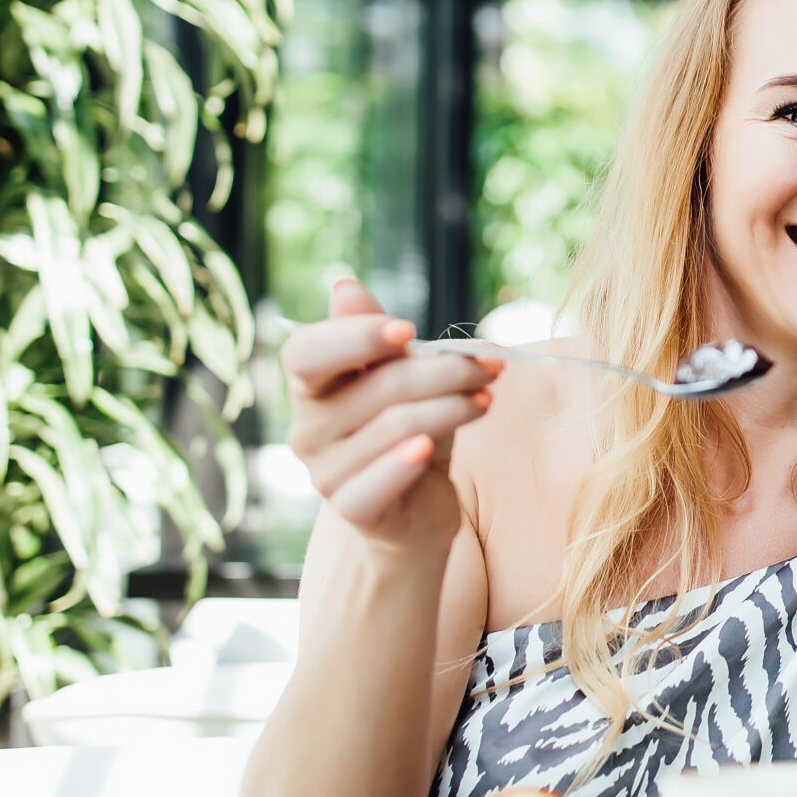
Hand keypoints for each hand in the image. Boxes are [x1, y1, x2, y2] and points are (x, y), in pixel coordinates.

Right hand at [282, 278, 498, 545]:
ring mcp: (325, 474)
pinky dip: (406, 461)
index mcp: (312, 388)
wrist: (419, 508)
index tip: (410, 330)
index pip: (306, 353)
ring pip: (396, 426)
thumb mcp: (402, 378)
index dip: (355, 337)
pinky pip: (381, 479)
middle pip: (376, 386)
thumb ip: (379, 339)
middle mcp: (307, 430)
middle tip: (491, 366)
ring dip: (453, 407)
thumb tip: (344, 286)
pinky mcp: (353, 509)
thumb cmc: (411, 429)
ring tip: (486, 399)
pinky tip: (430, 450)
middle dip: (443, 371)